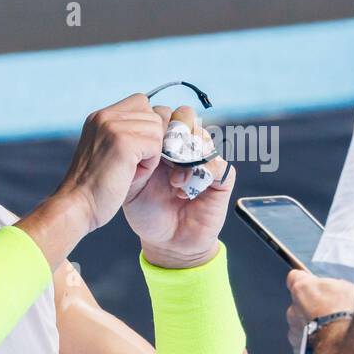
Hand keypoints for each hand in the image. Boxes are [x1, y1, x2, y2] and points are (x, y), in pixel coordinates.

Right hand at [54, 94, 164, 234]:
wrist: (76, 206)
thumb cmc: (95, 187)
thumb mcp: (108, 151)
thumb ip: (127, 133)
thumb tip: (162, 121)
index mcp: (100, 116)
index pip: (142, 102)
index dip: (148, 126)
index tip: (137, 150)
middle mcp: (105, 116)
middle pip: (154, 115)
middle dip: (152, 141)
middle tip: (133, 164)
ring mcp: (113, 126)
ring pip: (158, 129)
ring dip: (152, 153)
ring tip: (131, 169)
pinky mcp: (123, 142)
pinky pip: (157, 145)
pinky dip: (150, 163)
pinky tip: (132, 174)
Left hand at [124, 105, 235, 267]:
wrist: (165, 240)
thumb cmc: (147, 211)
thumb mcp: (132, 182)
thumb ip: (134, 157)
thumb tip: (140, 134)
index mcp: (162, 142)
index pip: (164, 113)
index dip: (155, 123)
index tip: (145, 145)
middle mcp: (185, 146)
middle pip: (186, 115)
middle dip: (172, 130)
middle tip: (163, 153)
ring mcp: (204, 159)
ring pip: (202, 135)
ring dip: (186, 156)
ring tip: (174, 180)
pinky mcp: (221, 178)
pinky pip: (216, 163)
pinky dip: (200, 174)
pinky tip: (185, 190)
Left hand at [285, 268, 353, 353]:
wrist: (348, 350)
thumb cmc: (351, 316)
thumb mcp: (350, 289)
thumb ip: (336, 287)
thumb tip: (340, 287)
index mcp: (303, 290)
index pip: (295, 278)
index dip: (307, 282)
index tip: (316, 286)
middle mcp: (293, 311)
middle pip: (300, 305)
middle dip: (313, 309)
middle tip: (334, 314)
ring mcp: (294, 334)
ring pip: (302, 328)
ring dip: (314, 329)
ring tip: (335, 334)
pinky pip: (306, 347)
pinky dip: (315, 347)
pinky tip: (331, 348)